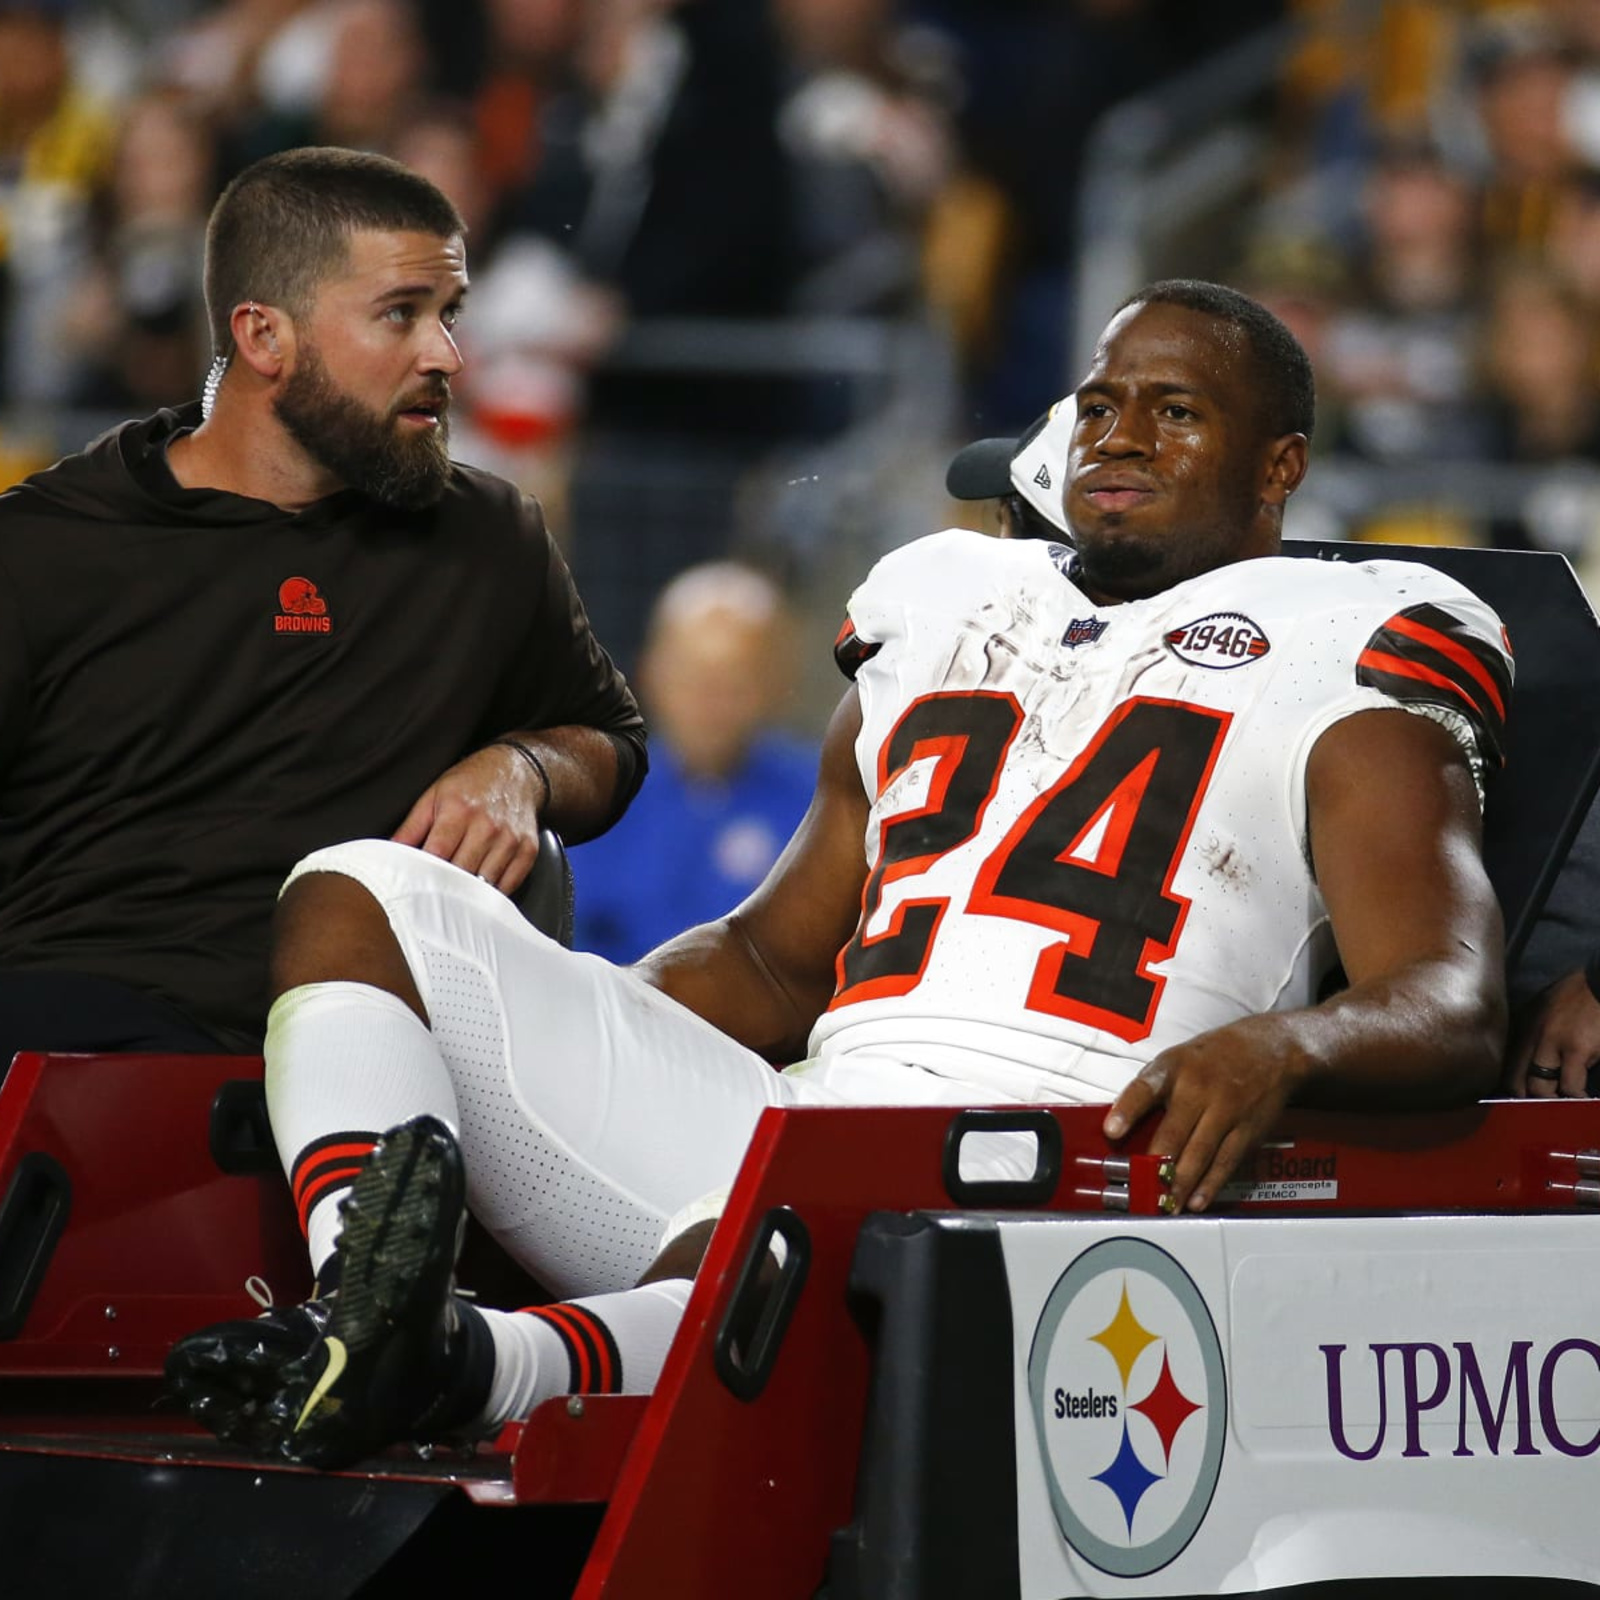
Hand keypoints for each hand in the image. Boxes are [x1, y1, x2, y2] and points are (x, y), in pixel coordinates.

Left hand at [392, 745, 542, 893]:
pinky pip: (509, 884)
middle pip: (461, 873)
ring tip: (455, 897)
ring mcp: (510, 840)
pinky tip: (481, 892)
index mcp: (459, 810)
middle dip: (444, 887)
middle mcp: (487, 826)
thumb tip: (389, 854)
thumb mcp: (434, 795)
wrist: (516, 772)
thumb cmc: (471, 784)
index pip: (436, 855)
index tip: (414, 885)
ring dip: (469, 895)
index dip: (423, 874)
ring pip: (485, 884)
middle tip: (432, 896)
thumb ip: (411, 827)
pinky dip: (493, 893)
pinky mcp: (528, 850)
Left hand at [1102, 1013, 1304, 1213]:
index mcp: (1174, 1068)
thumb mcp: (1178, 1058)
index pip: (1144, 1088)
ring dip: (1180, 1183)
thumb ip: (1153, 1090)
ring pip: (1200, 1153)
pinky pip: (1226, 1162)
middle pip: (1174, 1131)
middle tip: (1140, 1190)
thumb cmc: (1213, 1057)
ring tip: (1165, 1205)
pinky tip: (1196, 1201)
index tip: (1111, 1131)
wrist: (1272, 1048)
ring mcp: (1226, 1110)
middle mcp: (1199, 1088)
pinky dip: (1210, 1185)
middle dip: (1156, 1164)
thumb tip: (1124, 1127)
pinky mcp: (1248, 1129)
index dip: (1127, 1110)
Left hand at [1507, 969, 1599, 1098]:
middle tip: (1536, 1112)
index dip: (1509, 1088)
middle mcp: (1531, 1036)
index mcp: (1522, 1027)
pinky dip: (1575, 1097)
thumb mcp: (1542, 1007)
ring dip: (1550, 1102)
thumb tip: (1527, 1060)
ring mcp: (1553, 1044)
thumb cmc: (1576, 995)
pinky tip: (1582, 1100)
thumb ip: (1533, 1032)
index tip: (1514, 1102)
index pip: (1504, 1064)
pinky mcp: (1578, 1051)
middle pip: (1516, 1080)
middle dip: (1525, 1101)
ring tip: (1559, 1108)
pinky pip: (1571, 1086)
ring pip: (1539, 1087)